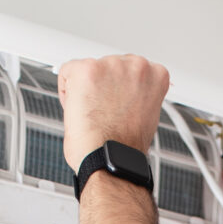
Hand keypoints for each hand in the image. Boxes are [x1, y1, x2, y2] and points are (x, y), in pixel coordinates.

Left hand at [58, 54, 170, 170]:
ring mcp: (110, 65)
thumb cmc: (125, 147)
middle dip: (103, 87)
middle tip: (104, 112)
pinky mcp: (86, 69)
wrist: (111, 159)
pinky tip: (80, 110)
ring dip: (86, 90)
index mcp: (155, 74)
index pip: (131, 69)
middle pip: (109, 66)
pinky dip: (67, 93)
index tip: (118, 102)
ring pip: (88, 69)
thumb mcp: (147, 114)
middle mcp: (135, 65)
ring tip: (94, 114)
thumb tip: (126, 92)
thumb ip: (139, 94)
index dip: (120, 89)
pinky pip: (67, 72)